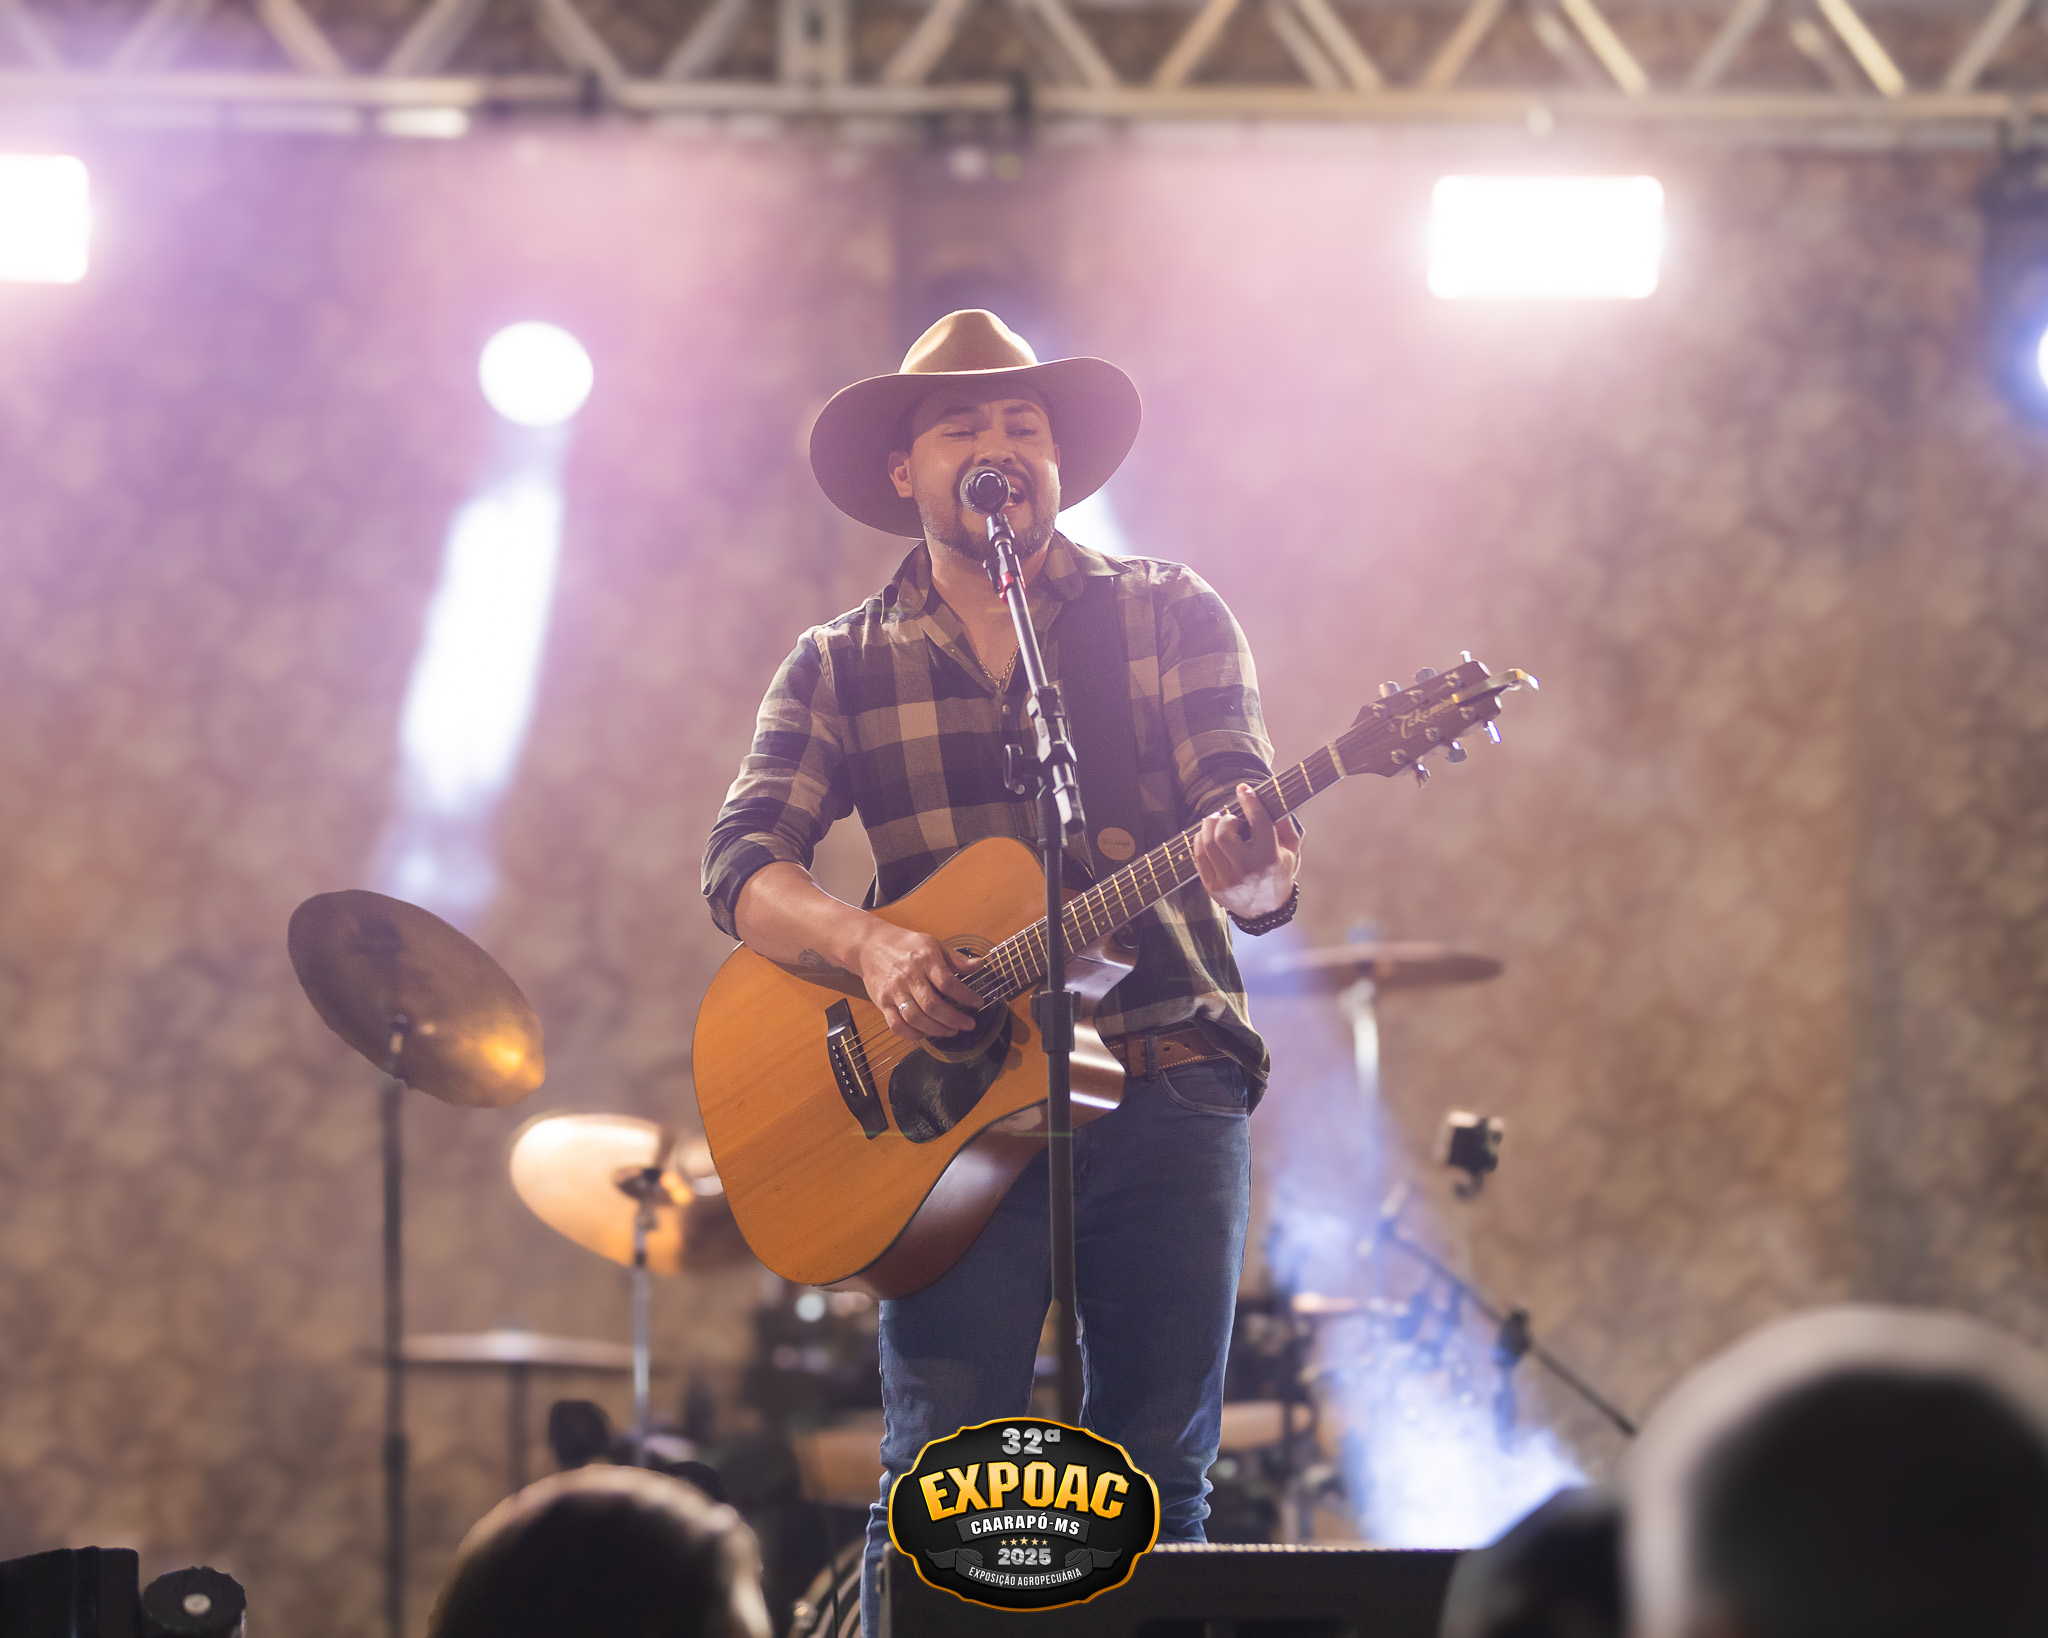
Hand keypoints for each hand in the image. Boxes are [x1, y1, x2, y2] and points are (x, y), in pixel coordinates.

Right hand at [855, 920, 986, 1041]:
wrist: (868, 945)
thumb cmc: (904, 944)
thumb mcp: (933, 944)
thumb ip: (956, 959)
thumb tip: (981, 965)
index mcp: (924, 960)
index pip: (948, 982)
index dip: (966, 996)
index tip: (978, 1003)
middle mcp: (909, 977)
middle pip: (932, 1005)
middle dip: (954, 1019)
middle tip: (968, 1025)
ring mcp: (894, 991)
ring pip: (915, 1018)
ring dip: (936, 1030)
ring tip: (951, 1031)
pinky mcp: (882, 1002)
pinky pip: (897, 1025)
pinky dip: (912, 1034)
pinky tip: (926, 1034)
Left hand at [1195, 782, 1301, 920]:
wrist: (1265, 911)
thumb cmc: (1278, 873)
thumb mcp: (1291, 851)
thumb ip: (1284, 825)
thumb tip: (1271, 800)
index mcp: (1269, 858)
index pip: (1258, 822)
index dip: (1250, 801)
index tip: (1244, 789)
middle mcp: (1247, 870)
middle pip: (1224, 833)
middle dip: (1226, 819)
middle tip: (1232, 819)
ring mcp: (1227, 880)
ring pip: (1207, 843)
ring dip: (1210, 826)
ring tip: (1218, 823)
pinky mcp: (1212, 886)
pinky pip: (1199, 856)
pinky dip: (1200, 840)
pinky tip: (1209, 836)